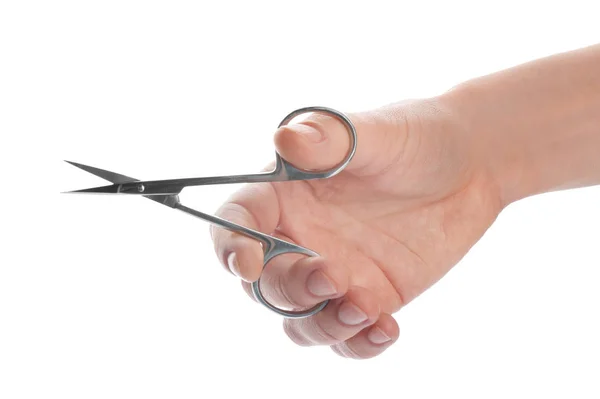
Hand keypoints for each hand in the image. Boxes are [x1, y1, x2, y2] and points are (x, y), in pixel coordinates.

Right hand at [210, 97, 502, 358]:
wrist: (469, 168)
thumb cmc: (415, 138)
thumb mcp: (376, 132)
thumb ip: (329, 138)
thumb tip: (285, 139)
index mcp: (285, 194)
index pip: (237, 221)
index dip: (229, 245)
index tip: (247, 262)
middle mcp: (300, 237)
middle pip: (265, 282)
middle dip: (290, 289)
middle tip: (333, 277)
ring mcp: (333, 272)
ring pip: (298, 320)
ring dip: (320, 325)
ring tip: (364, 310)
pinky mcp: (368, 296)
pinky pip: (347, 336)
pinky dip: (358, 344)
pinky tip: (387, 328)